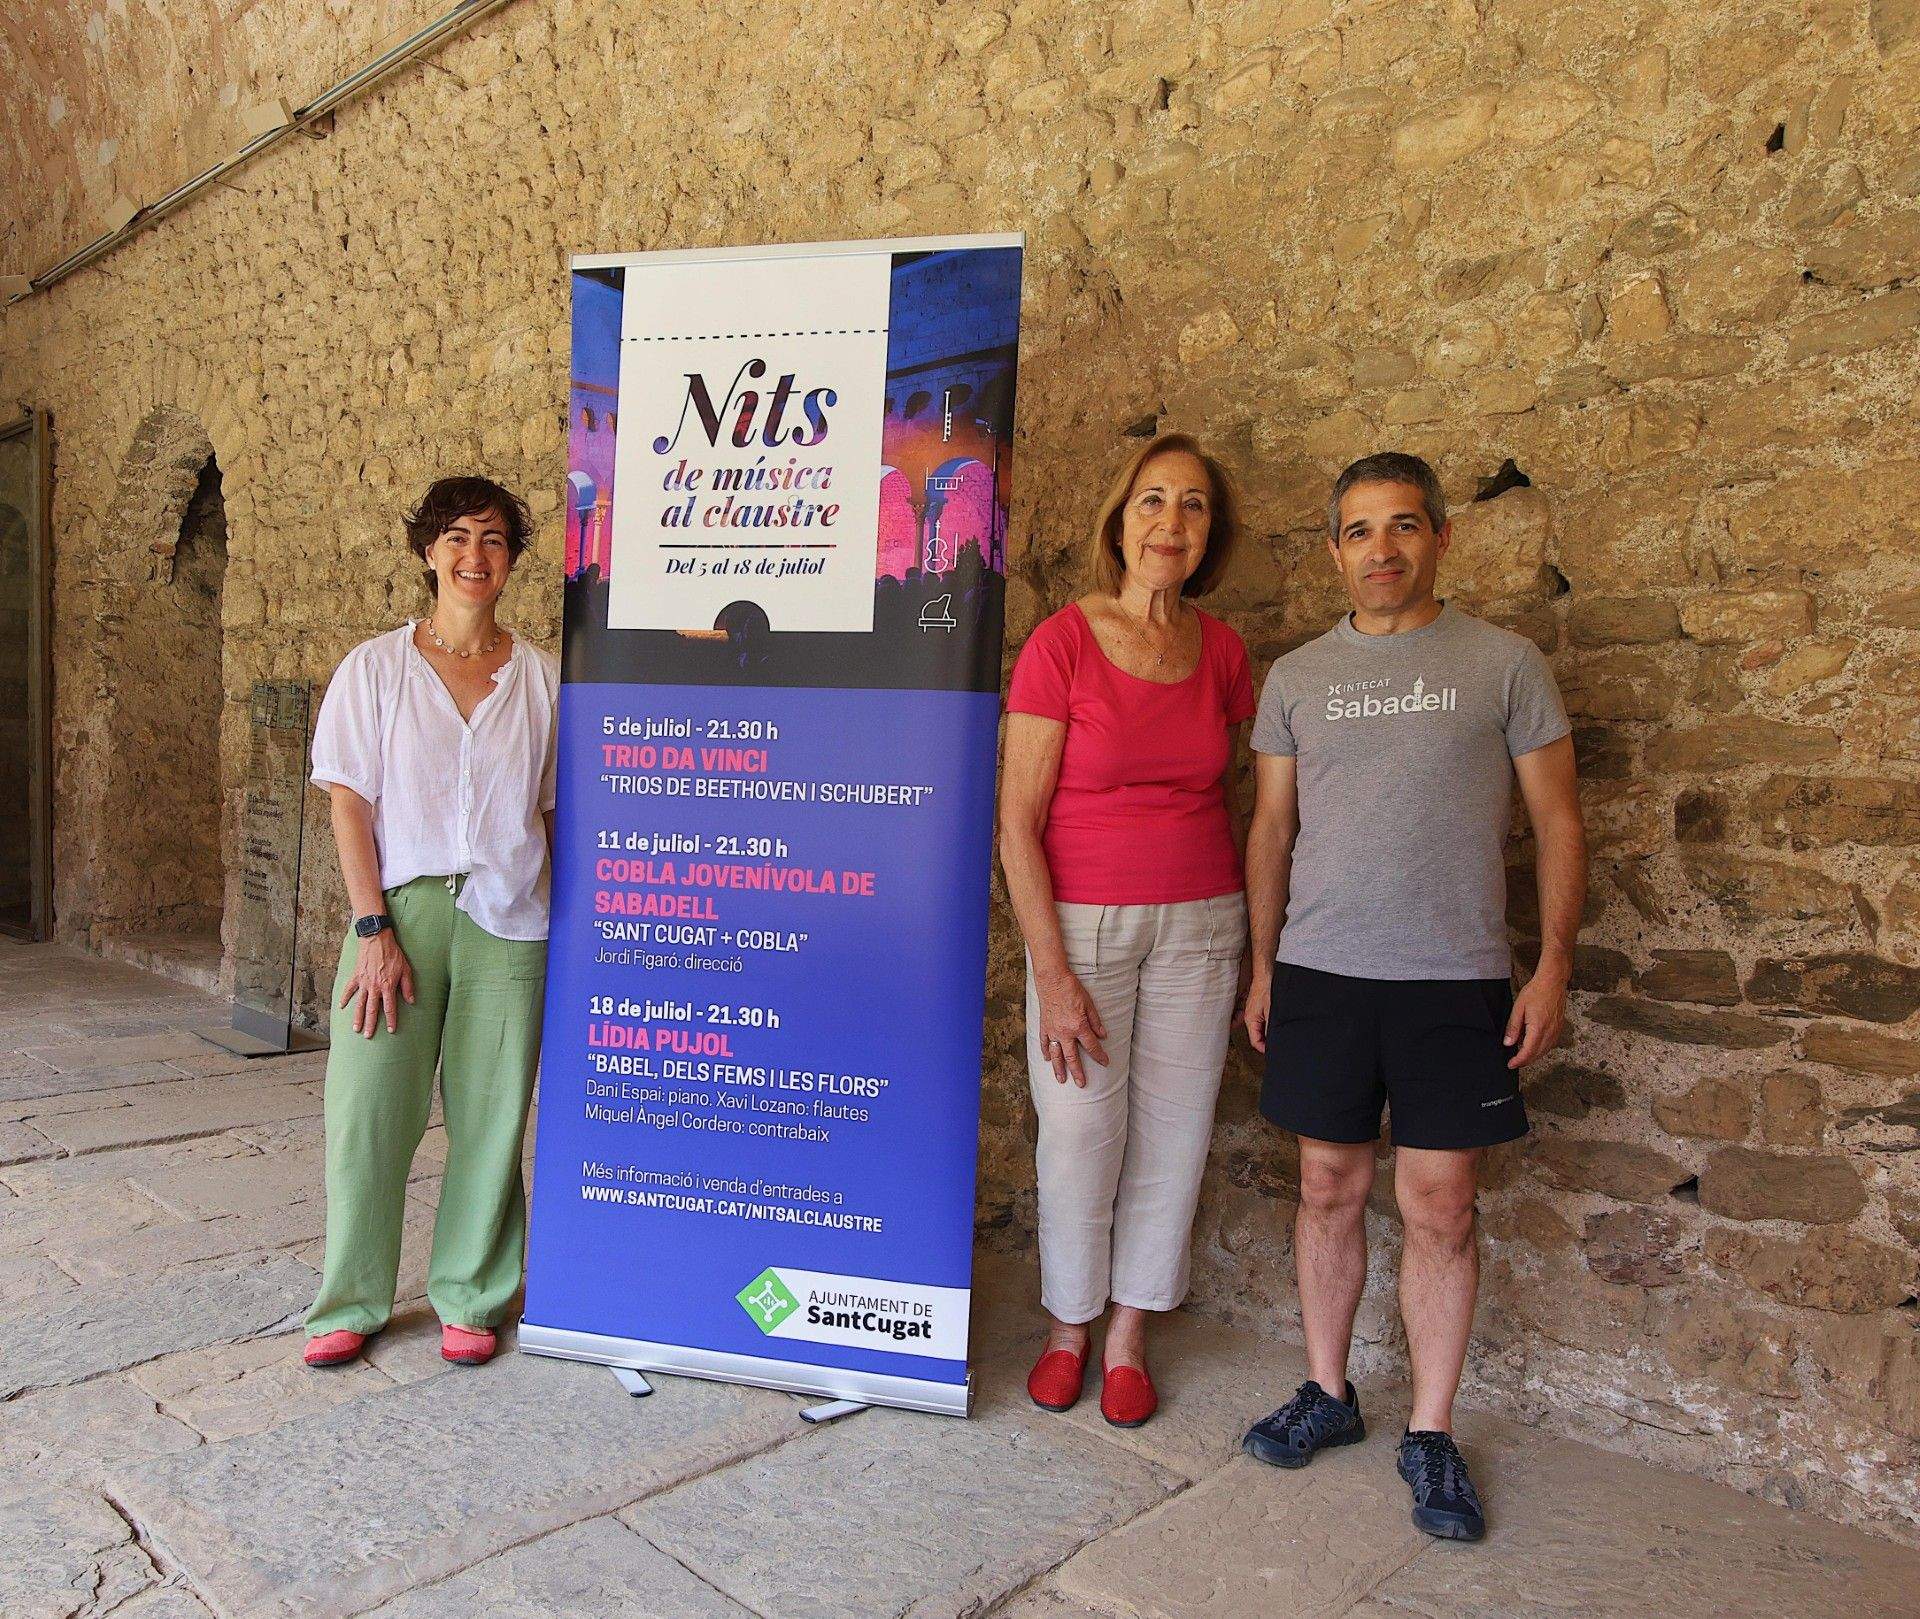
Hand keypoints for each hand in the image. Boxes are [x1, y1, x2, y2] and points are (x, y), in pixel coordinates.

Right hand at [340, 928, 415, 1037]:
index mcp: (387, 986)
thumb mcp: (406, 969)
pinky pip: (349, 989)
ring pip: (359, 1003)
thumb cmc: (393, 954)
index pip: (390, 1008)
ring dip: (357, 1017)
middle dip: (370, 1024)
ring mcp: (363, 983)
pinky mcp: (356, 976)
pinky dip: (345, 998)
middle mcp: (374, 987)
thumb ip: (408, 986)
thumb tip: (411, 1001)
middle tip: (368, 1036)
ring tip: (356, 1029)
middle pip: (372, 1010)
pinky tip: (342, 1007)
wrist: (377, 940)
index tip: (391, 1031)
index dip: (391, 1020)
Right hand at [1034, 966, 1108, 1086]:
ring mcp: (1052, 1030)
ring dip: (1058, 1068)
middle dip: (1077, 1071)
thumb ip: (1095, 1022)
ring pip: (1056, 1054)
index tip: (1105, 1062)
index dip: (1099, 1056)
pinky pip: (1044, 1042)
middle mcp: (1064, 1032)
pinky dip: (1045, 1051)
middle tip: (1081, 1084)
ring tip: (1061, 1080)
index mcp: (1078, 1026)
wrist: (1052, 979)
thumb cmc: (1072, 989)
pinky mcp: (1044, 1026)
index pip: (1091, 1046)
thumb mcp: (1089, 1004)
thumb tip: (1103, 1036)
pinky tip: (1047, 1059)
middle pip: (1072, 1057)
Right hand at [1242, 968, 1271, 1052]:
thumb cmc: (1267, 990)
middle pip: (1257, 1037)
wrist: (1266, 975)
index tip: (1275, 1052)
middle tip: (1278, 1046)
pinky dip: (1270, 1027)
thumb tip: (1273, 1041)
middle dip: (1267, 1043)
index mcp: (1250, 1020)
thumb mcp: (1271, 1012)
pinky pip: (1263, 1023)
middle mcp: (1250, 1018)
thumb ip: (1270, 1028)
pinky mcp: (1258, 1009)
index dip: (1265, 1049)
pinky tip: (1277, 1025)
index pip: (1255, 1042)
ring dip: (1269, 1034)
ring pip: (1260, 1030)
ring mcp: (1254, 1013)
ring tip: (1279, 1036)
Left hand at [1504, 966, 1566, 1068]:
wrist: (1553, 982)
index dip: (1518, 1061)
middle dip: (1525, 1061)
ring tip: (1521, 1054)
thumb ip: (1513, 1027)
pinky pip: (1550, 1044)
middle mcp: (1550, 1032)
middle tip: (1514, 1062)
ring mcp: (1556, 1031)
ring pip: (1545, 1051)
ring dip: (1533, 1056)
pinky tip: (1533, 1045)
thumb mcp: (1518, 1008)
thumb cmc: (1536, 992)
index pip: (1528, 1052)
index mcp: (1538, 1028)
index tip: (1511, 1064)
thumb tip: (1508, 1043)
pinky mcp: (1559, 1028)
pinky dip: (1541, 1049)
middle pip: (1537, 1054)